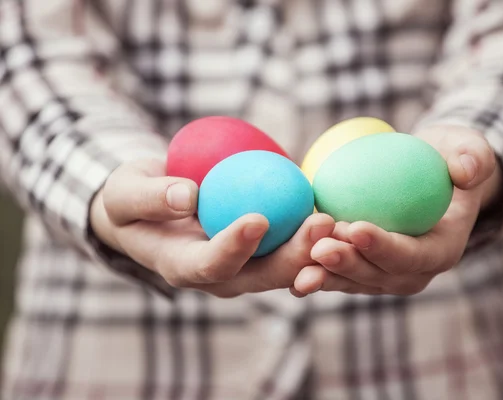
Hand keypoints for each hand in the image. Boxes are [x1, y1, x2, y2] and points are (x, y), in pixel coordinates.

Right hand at [91, 159, 334, 297]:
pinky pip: (293, 243)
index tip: (257, 220)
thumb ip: (149, 196)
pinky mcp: (264, 247)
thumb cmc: (131, 200)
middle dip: (295, 256)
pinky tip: (339, 211)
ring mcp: (246, 264)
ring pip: (286, 265)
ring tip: (340, 220)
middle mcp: (220, 274)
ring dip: (316, 249)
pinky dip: (316, 234)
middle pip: (262, 275)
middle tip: (321, 224)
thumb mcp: (123, 193)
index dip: (234, 248)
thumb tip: (187, 195)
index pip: (211, 265)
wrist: (150, 206)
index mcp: (182, 267)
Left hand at [291, 125, 502, 296]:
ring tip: (299, 267)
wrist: (429, 177)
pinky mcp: (363, 269)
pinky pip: (339, 274)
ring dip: (326, 275)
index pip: (414, 255)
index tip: (357, 227)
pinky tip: (290, 271)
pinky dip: (316, 272)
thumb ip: (472, 158)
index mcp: (442, 250)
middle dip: (349, 266)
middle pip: (378, 276)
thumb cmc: (448, 160)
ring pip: (354, 281)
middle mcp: (414, 272)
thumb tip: (465, 171)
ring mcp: (386, 275)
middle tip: (321, 247)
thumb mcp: (468, 149)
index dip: (386, 247)